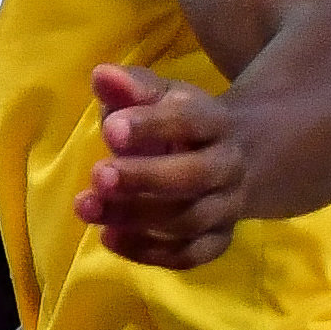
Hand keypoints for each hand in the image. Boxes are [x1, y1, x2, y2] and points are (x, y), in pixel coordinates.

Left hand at [77, 62, 248, 265]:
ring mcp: (227, 206)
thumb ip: (132, 86)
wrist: (243, 155)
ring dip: (136, 218)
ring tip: (87, 207)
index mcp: (214, 122)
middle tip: (98, 176)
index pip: (189, 121)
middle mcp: (228, 166)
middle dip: (143, 179)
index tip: (110, 131)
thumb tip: (102, 75)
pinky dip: (152, 253)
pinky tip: (110, 238)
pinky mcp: (219, 238)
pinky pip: (192, 254)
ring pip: (190, 220)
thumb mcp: (161, 94)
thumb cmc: (181, 120)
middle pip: (194, 176)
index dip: (152, 126)